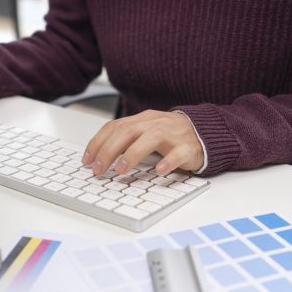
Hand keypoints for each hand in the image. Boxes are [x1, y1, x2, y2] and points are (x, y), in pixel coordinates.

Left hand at [82, 110, 203, 175]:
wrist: (205, 131)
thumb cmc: (170, 135)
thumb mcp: (146, 133)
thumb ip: (126, 140)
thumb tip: (100, 157)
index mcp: (142, 120)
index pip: (114, 127)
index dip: (97, 143)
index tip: (87, 160)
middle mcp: (155, 124)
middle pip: (127, 132)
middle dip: (108, 151)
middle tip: (98, 169)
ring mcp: (172, 134)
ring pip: (150, 139)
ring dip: (133, 154)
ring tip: (121, 170)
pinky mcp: (188, 147)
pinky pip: (178, 153)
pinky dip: (168, 162)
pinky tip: (159, 171)